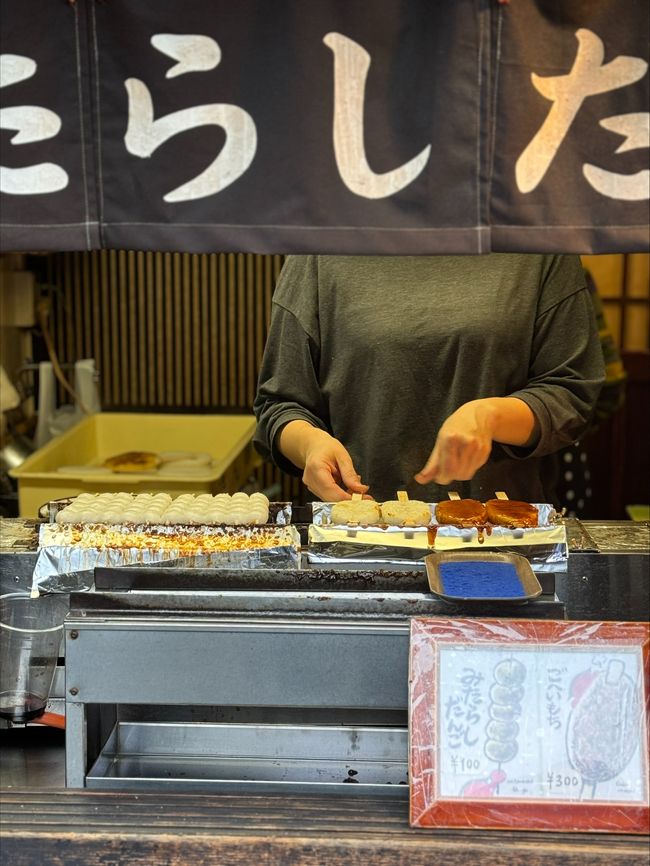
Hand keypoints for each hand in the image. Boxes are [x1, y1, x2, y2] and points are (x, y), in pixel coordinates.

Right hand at [279, 421, 368, 500]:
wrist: (314, 446)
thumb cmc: (327, 447)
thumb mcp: (343, 456)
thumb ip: (350, 474)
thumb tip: (360, 490)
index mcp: (316, 468)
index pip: (332, 491)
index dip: (349, 499)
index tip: (364, 499)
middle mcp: (310, 480)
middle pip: (331, 499)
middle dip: (349, 500)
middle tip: (365, 496)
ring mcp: (311, 486)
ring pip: (330, 500)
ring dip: (345, 497)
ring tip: (355, 487)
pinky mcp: (314, 489)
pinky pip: (329, 496)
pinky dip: (340, 494)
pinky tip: (347, 486)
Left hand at [414, 397, 536, 485]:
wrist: (479, 414)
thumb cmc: (456, 426)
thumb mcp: (440, 440)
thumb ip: (432, 463)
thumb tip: (420, 479)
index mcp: (451, 438)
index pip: (447, 469)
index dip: (442, 478)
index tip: (438, 478)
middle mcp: (466, 443)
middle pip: (457, 474)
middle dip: (450, 476)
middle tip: (445, 471)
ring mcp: (478, 447)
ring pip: (467, 474)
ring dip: (459, 474)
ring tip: (455, 462)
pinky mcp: (486, 452)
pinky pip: (475, 469)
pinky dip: (468, 468)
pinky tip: (465, 457)